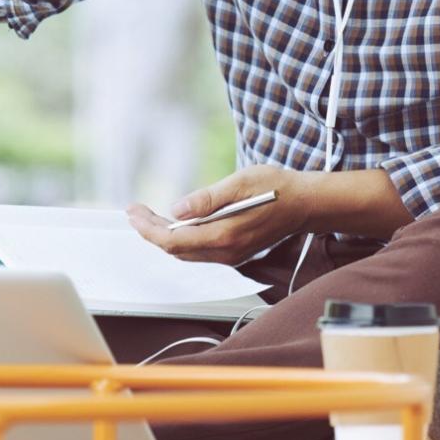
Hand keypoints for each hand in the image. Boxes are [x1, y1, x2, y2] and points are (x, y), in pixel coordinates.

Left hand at [127, 164, 309, 265]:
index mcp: (225, 236)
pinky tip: (174, 223)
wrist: (305, 204)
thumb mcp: (239, 184)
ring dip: (164, 235)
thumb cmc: (277, 189)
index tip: (134, 213)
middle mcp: (226, 252)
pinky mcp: (235, 252)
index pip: (174, 241)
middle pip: (176, 249)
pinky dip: (181, 238)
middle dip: (151, 231)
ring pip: (186, 252)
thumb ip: (207, 199)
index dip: (149, 230)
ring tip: (148, 216)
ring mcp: (231, 255)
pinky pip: (199, 250)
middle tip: (134, 211)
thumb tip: (177, 210)